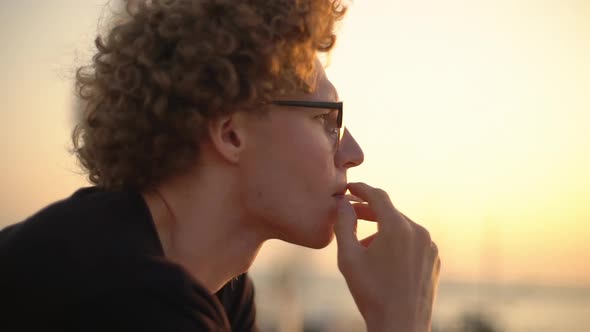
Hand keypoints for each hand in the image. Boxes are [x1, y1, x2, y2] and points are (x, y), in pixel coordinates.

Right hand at [334, 182, 440, 331]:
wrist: (400, 326)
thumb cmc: (371, 293)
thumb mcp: (348, 257)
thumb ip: (343, 224)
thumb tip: (343, 204)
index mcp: (397, 227)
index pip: (378, 196)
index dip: (361, 189)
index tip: (349, 187)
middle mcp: (418, 232)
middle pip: (390, 212)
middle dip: (368, 211)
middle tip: (349, 213)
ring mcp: (430, 246)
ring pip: (401, 228)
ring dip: (382, 230)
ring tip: (364, 247)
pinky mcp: (434, 260)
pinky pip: (413, 242)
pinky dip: (397, 243)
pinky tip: (383, 260)